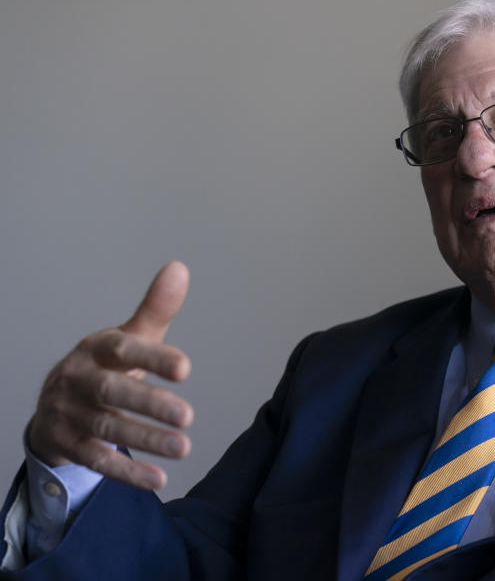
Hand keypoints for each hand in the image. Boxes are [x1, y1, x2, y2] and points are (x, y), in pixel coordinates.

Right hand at [28, 261, 193, 489]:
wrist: (56, 402)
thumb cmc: (107, 365)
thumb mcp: (130, 338)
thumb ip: (156, 309)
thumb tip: (180, 267)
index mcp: (96, 349)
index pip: (123, 350)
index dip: (152, 358)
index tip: (186, 368)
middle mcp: (78, 380)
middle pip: (112, 392)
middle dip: (149, 403)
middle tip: (188, 416)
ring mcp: (69, 414)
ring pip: (106, 428)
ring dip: (145, 439)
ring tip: (184, 447)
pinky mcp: (68, 445)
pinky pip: (96, 460)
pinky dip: (127, 471)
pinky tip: (158, 478)